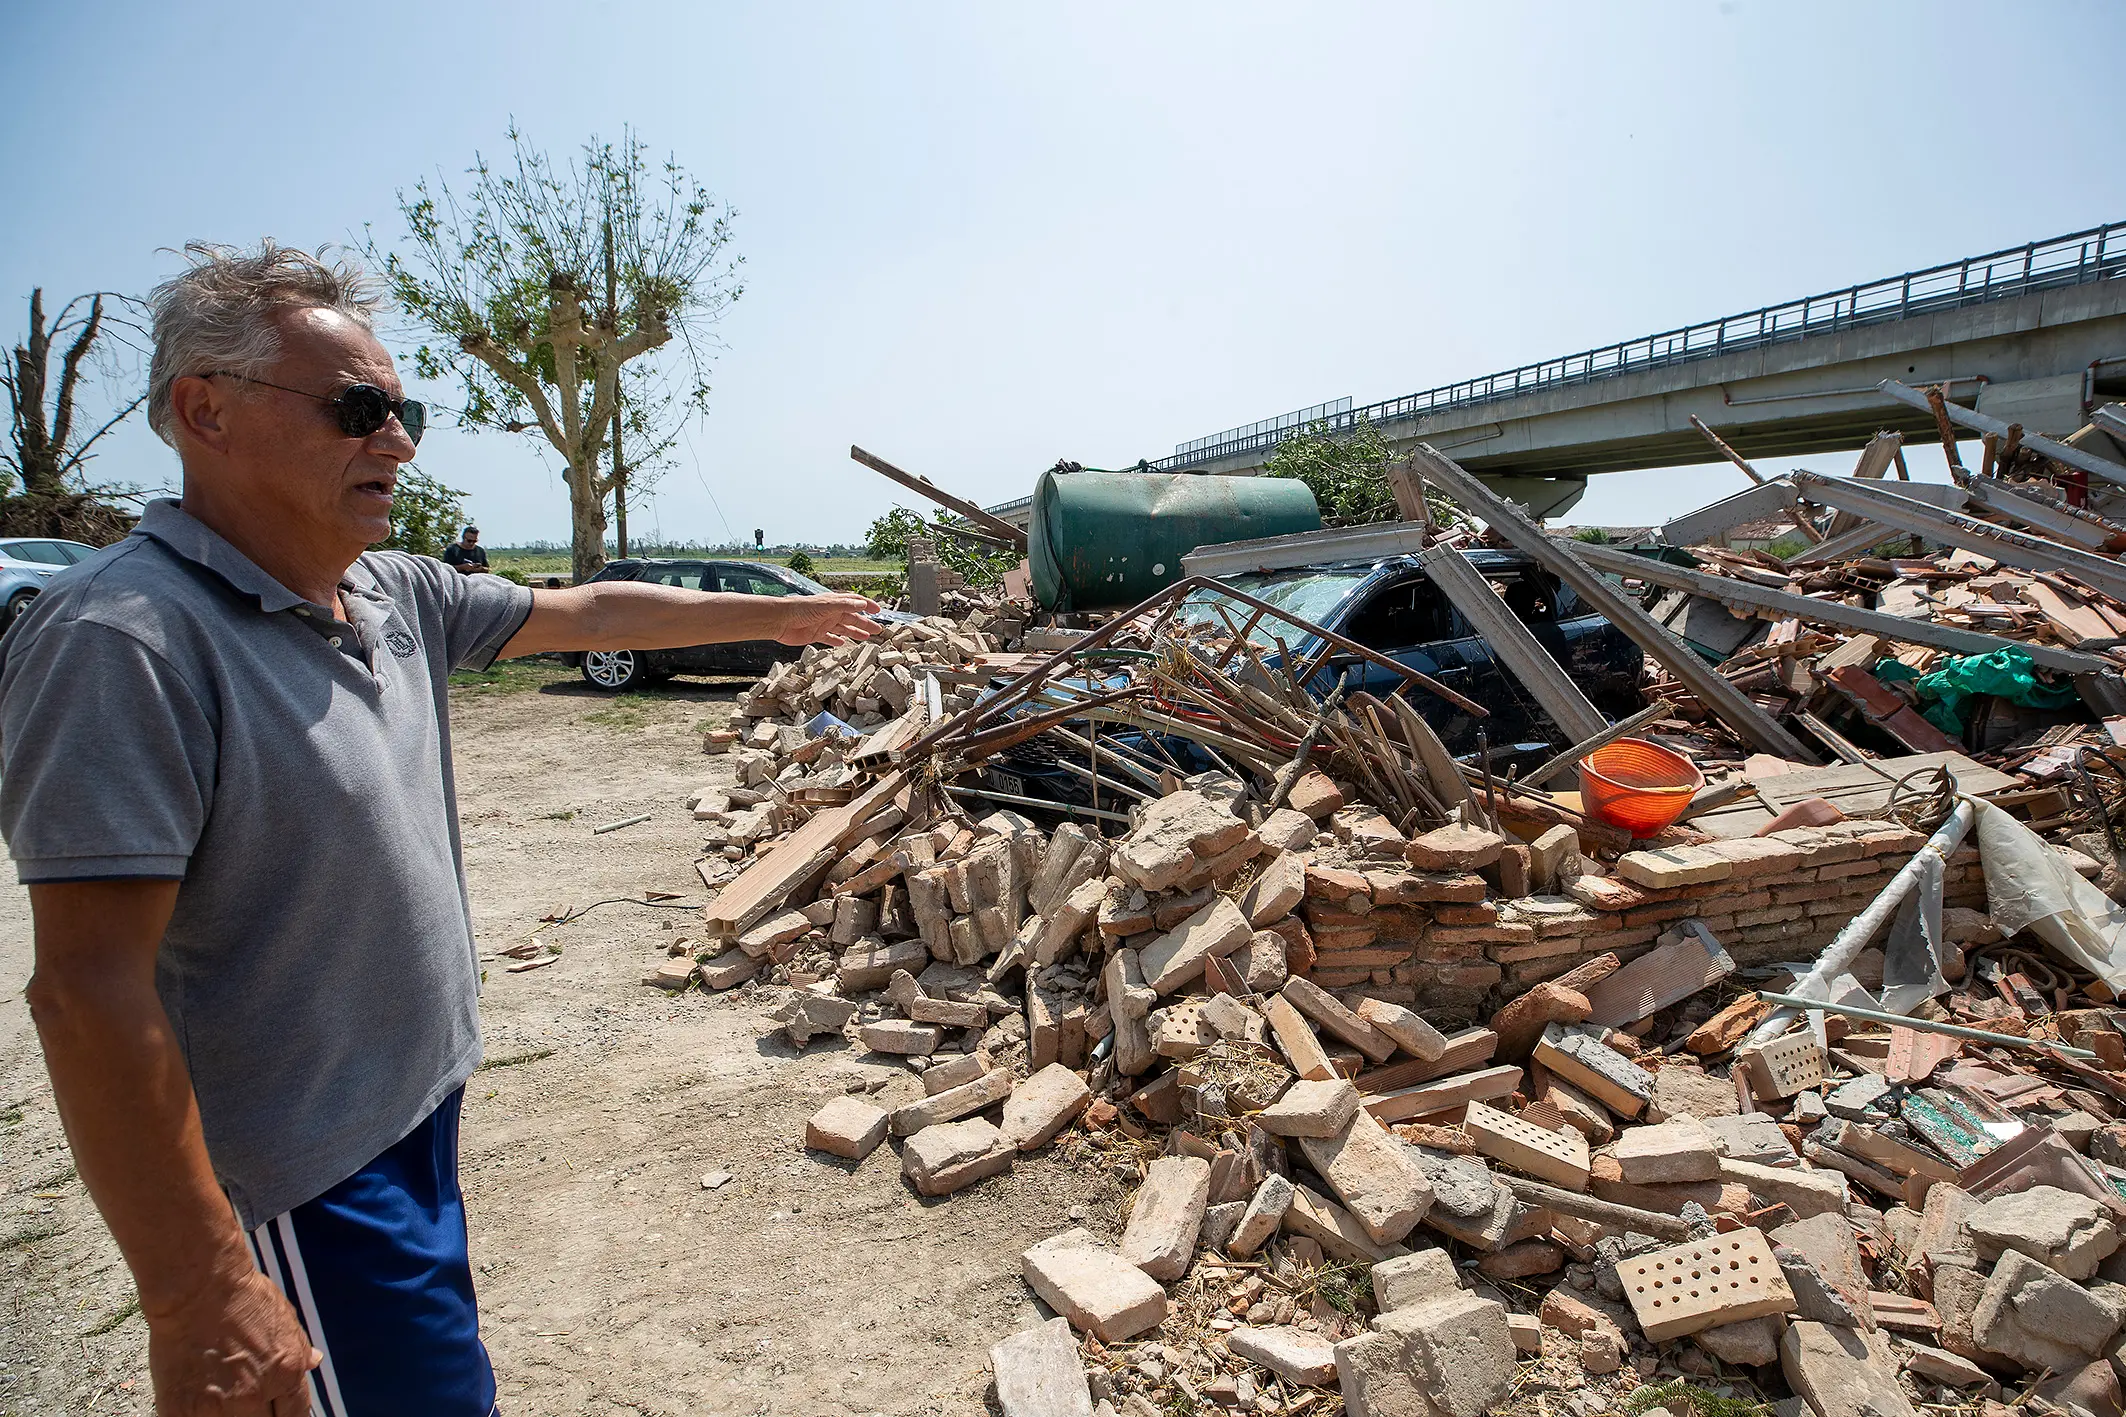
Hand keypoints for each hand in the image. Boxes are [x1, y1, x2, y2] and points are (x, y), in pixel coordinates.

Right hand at [147, 1267, 319, 1415]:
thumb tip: (314, 1363)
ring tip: (222, 1398)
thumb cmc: (241, 1296)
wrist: (197, 1289)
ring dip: (229, 1415)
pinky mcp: (181, 1410)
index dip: (288, 1416)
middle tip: (248, 1403)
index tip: (279, 1412)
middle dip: (260, 1415)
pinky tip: (198, 1401)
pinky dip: (198, 1415)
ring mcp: (217, 1407)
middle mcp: (255, 1396)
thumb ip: (299, 1348)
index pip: (296, 1416)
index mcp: (286, 1373)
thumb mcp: (285, 1318)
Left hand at [774, 593, 882, 646]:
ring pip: (843, 628)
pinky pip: (829, 638)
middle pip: (851, 618)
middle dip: (865, 623)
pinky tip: (843, 643)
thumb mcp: (827, 605)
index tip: (878, 611)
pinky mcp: (815, 635)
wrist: (781, 620)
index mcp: (834, 603)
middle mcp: (830, 613)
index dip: (867, 605)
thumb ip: (844, 605)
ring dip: (854, 632)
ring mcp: (823, 624)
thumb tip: (862, 605)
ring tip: (866, 637)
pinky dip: (836, 640)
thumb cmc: (802, 609)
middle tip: (877, 630)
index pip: (854, 602)